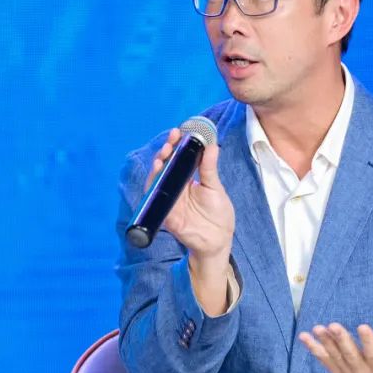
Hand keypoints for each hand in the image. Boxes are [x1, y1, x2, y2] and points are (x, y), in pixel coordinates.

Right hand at [145, 127, 234, 262]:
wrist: (217, 241)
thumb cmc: (218, 214)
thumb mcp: (215, 188)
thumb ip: (210, 168)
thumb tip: (212, 145)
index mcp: (189, 178)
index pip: (180, 157)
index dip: (177, 144)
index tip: (180, 132)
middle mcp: (176, 186)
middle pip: (166, 164)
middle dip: (166, 150)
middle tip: (172, 139)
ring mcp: (169, 198)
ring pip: (157, 178)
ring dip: (158, 165)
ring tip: (164, 154)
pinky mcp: (165, 212)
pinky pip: (154, 198)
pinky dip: (153, 186)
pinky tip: (157, 173)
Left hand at [297, 304, 372, 372]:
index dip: (368, 341)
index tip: (362, 326)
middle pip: (351, 356)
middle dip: (341, 340)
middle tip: (332, 325)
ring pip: (335, 358)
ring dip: (325, 343)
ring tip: (317, 328)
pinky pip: (324, 361)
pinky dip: (314, 349)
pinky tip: (305, 337)